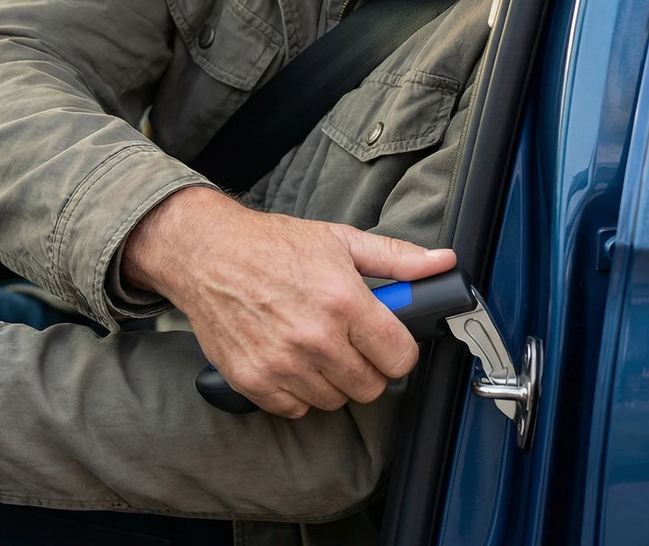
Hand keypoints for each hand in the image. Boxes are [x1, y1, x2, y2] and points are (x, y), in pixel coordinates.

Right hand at [123, 188, 455, 417]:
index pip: (400, 357)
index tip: (385, 339)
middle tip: (348, 339)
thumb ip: (396, 258)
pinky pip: (297, 408)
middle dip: (367, 365)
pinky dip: (298, 390)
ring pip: (335, 400)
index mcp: (343, 300)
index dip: (397, 349)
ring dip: (332, 378)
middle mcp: (314, 336)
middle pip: (370, 386)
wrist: (206, 253)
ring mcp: (282, 363)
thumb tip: (443, 263)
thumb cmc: (272, 244)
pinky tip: (290, 358)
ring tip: (315, 344)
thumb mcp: (338, 240)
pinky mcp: (253, 380)